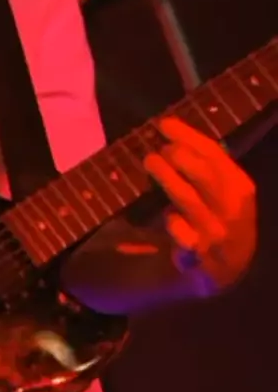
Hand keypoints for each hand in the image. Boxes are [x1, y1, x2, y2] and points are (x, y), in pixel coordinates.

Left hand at [143, 118, 256, 292]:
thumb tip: (173, 136)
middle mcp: (232, 207)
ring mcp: (215, 231)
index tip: (164, 124)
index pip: (214, 154)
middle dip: (179, 156)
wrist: (228, 267)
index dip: (188, 136)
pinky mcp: (199, 253)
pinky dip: (173, 222)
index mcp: (240, 186)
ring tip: (151, 161)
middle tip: (159, 149)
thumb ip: (208, 168)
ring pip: (188, 199)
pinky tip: (167, 216)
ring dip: (167, 178)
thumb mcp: (225, 193)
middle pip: (203, 174)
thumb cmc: (221, 219)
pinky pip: (182, 233)